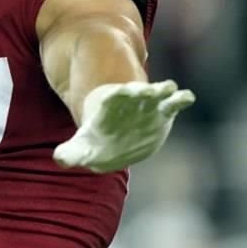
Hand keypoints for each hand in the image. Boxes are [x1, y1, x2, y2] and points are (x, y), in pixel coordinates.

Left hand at [53, 80, 194, 172]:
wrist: (115, 131)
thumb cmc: (97, 138)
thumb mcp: (83, 146)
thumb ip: (73, 152)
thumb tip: (60, 159)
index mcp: (107, 108)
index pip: (110, 100)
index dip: (116, 96)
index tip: (122, 91)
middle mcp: (127, 103)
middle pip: (134, 94)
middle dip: (140, 92)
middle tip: (146, 90)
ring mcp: (146, 105)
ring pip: (156, 93)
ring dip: (161, 91)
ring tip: (170, 88)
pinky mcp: (162, 112)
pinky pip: (172, 103)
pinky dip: (180, 99)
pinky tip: (186, 97)